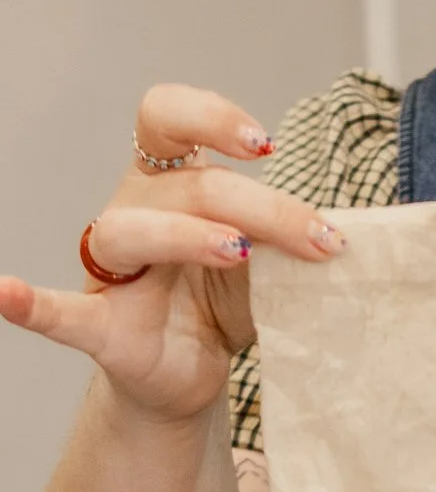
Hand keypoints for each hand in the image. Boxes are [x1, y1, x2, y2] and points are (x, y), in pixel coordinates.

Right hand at [0, 86, 344, 421]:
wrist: (190, 375)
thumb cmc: (222, 300)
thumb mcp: (265, 260)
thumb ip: (287, 237)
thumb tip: (345, 235)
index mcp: (171, 182)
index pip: (168, 116)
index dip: (211, 116)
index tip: (264, 144)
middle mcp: (136, 209)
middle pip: (189, 184)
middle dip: (265, 207)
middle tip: (323, 241)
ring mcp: (114, 269)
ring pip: (133, 229)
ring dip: (188, 236)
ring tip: (238, 253)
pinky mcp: (101, 326)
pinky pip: (58, 311)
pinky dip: (29, 303)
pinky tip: (5, 294)